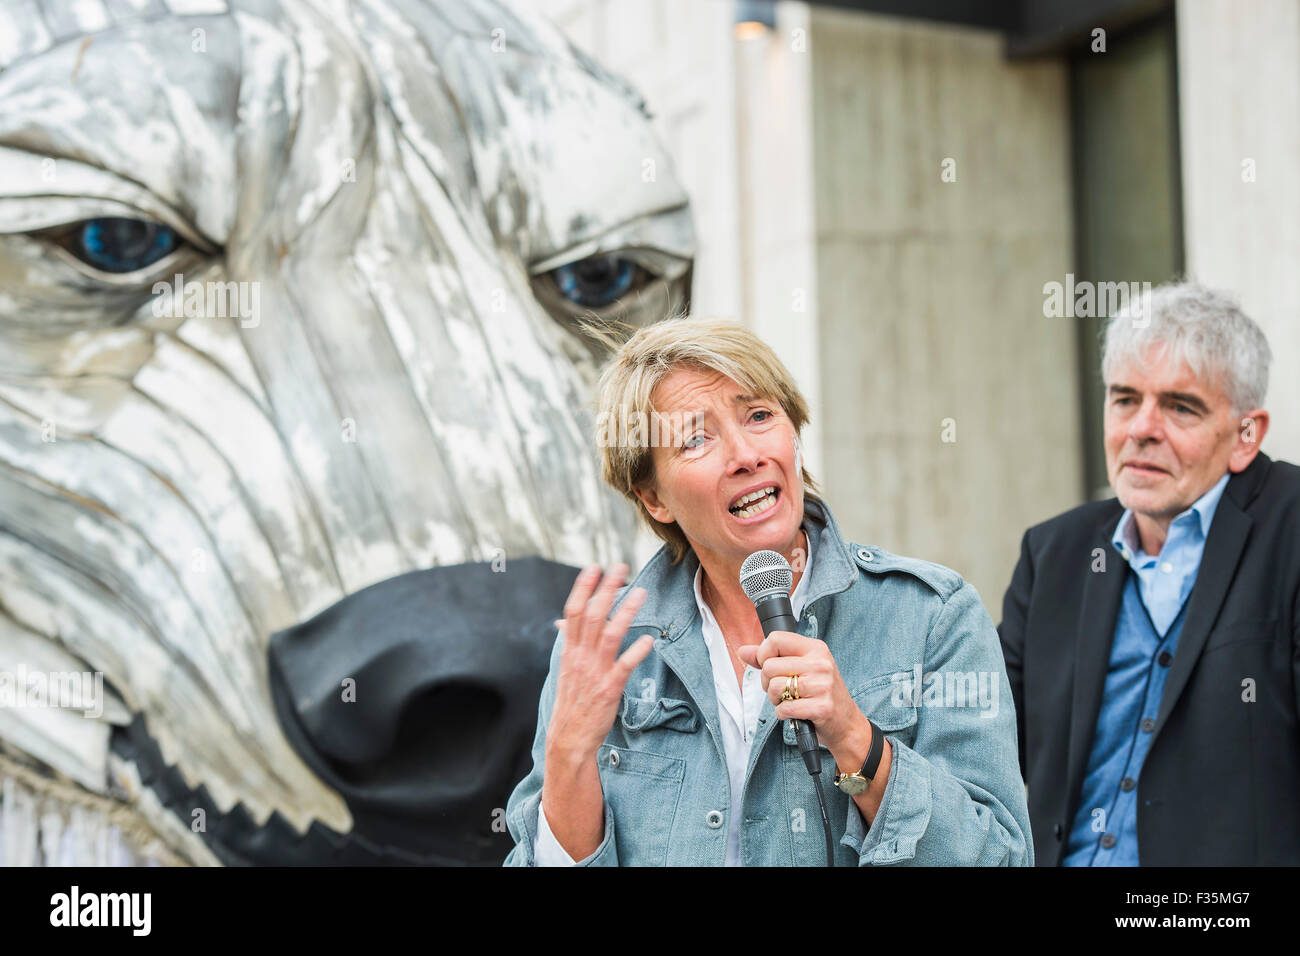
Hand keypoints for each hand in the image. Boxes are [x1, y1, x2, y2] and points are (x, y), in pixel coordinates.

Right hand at [545, 563, 653, 759]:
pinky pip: (624, 665)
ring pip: (610, 634)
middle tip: (621, 567)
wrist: (569, 738)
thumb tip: (562, 623)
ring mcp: (595, 672)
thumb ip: (569, 644)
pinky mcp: (609, 688)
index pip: (573, 611)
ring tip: (641, 593)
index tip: (594, 567)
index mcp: (570, 650)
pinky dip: (636, 651)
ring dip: (626, 611)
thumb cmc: (572, 702)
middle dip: (607, 588)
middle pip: (593, 615)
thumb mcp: (566, 669)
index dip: (583, 588)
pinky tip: (649, 639)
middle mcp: (581, 657)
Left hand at [734, 631, 864, 755]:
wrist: (846, 723)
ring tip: (789, 700)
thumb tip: (743, 651)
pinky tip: (794, 712)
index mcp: (815, 648)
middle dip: (767, 682)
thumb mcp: (800, 669)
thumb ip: (770, 658)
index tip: (769, 666)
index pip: (776, 638)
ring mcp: (823, 685)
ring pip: (774, 686)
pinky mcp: (822, 707)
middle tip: (781, 690)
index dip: (763, 654)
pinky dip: (782, 714)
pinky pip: (784, 708)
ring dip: (775, 699)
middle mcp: (820, 663)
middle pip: (769, 666)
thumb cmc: (820, 694)